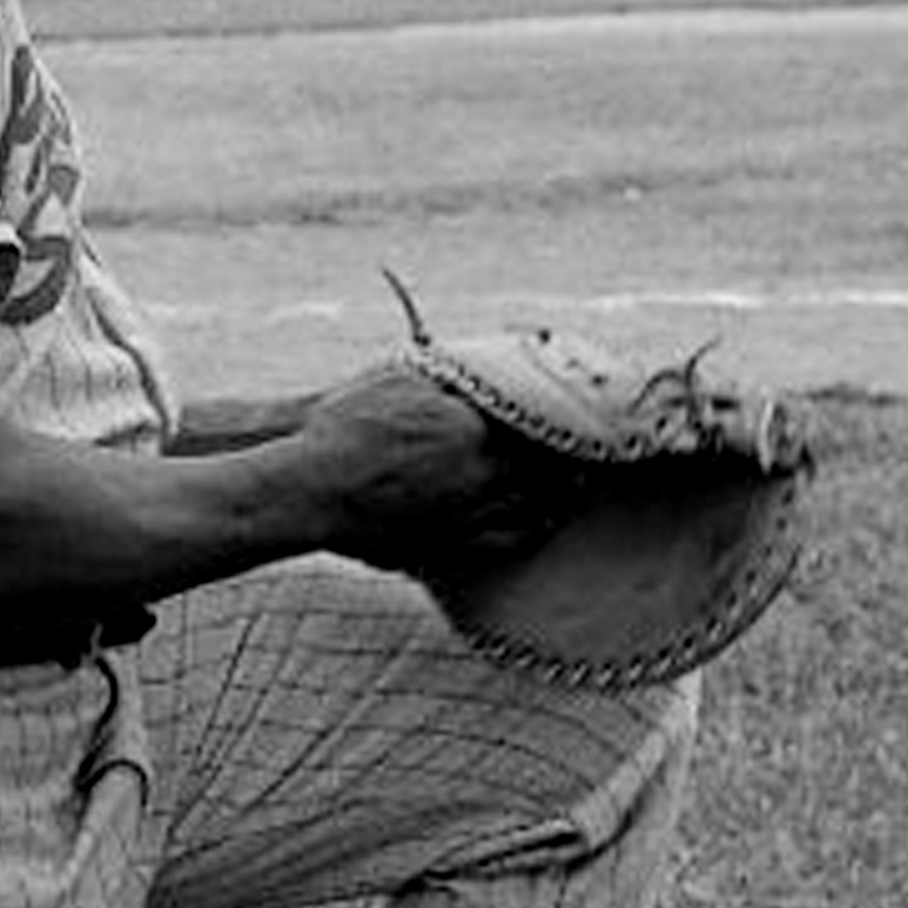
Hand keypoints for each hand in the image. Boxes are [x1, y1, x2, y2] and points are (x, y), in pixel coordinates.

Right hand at [294, 363, 586, 575]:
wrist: (310, 489)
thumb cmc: (344, 427)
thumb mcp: (397, 378)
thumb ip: (448, 373)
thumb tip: (481, 362)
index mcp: (471, 428)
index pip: (540, 421)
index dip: (568, 414)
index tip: (586, 407)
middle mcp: (480, 474)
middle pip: (549, 466)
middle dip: (574, 454)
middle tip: (597, 444)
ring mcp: (469, 514)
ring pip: (538, 505)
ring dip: (563, 490)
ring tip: (578, 478)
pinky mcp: (453, 545)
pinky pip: (512, 538)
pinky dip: (537, 525)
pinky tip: (545, 516)